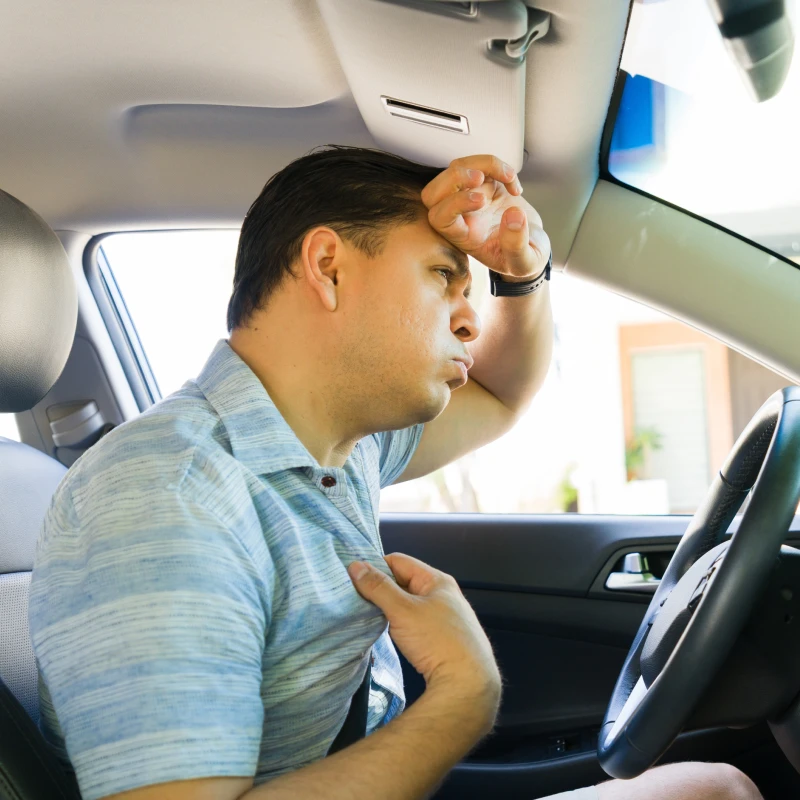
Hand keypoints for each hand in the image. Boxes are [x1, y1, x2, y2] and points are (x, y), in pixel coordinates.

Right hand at [348, 553, 500, 719]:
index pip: (399, 561)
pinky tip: (385, 631)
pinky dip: (398, 622)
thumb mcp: (403, 610)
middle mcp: (443, 594)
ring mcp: (443, 617)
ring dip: (388, 608)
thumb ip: (378, 588)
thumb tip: (355, 566)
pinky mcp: (441, 638)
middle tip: (355, 598)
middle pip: (403, 582)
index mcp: (437, 580)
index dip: (375, 567)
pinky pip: (413, 621)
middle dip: (380, 589)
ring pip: (407, 604)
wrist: (467, 684)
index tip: (353, 579)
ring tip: (365, 615)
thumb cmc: (436, 640)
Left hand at [420, 155, 550, 280]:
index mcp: (463, 238)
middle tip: (481, 177)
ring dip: (479, 164)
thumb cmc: (523, 258)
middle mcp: (461, 217)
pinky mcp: (484, 185)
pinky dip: (497, 165)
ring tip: (509, 176)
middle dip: (453, 178)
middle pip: (433, 193)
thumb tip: (513, 216)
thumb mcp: (525, 262)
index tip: (482, 201)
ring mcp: (470, 198)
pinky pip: (478, 164)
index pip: (439, 218)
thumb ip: (517, 245)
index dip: (453, 204)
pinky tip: (514, 184)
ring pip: (454, 171)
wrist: (533, 247)